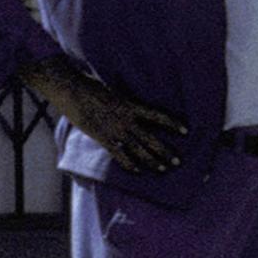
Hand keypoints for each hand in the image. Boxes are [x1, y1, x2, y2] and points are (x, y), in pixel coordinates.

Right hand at [24, 65, 183, 172]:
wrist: (72, 91)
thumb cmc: (90, 86)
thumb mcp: (113, 90)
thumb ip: (124, 100)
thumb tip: (131, 104)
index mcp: (131, 105)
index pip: (158, 116)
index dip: (173, 124)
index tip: (185, 130)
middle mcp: (126, 120)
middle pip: (151, 140)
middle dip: (166, 152)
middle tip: (177, 162)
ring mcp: (115, 131)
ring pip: (139, 150)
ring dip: (152, 161)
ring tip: (163, 169)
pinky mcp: (103, 138)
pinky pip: (119, 155)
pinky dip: (129, 164)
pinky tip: (137, 170)